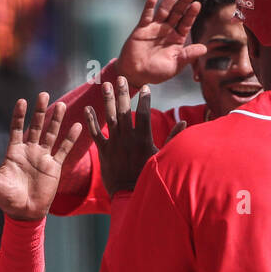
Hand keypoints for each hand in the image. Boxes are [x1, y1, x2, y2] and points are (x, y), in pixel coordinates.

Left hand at [0, 93, 80, 220]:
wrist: (24, 214)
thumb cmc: (5, 199)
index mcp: (14, 152)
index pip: (17, 128)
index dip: (19, 115)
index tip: (22, 101)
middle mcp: (29, 151)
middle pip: (36, 126)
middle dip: (39, 111)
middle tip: (43, 94)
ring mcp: (43, 158)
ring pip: (51, 134)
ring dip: (56, 120)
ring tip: (60, 105)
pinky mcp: (54, 167)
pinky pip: (63, 150)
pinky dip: (70, 138)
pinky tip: (77, 125)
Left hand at [84, 77, 184, 195]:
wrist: (131, 194)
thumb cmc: (149, 176)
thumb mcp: (163, 157)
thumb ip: (173, 138)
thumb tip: (184, 122)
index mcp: (144, 138)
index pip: (144, 113)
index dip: (145, 99)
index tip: (145, 87)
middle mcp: (128, 138)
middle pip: (125, 110)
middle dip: (122, 93)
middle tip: (120, 77)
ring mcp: (115, 144)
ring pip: (110, 118)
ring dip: (107, 100)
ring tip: (104, 85)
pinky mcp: (104, 152)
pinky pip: (96, 134)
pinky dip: (91, 121)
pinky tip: (86, 109)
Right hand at [115, 0, 207, 86]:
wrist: (135, 75)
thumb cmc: (156, 73)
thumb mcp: (175, 65)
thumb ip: (188, 55)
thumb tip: (205, 48)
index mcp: (177, 38)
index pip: (186, 22)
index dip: (191, 13)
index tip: (197, 4)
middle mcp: (167, 30)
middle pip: (178, 12)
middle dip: (185, 1)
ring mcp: (154, 28)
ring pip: (164, 10)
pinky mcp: (142, 29)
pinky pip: (146, 16)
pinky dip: (149, 6)